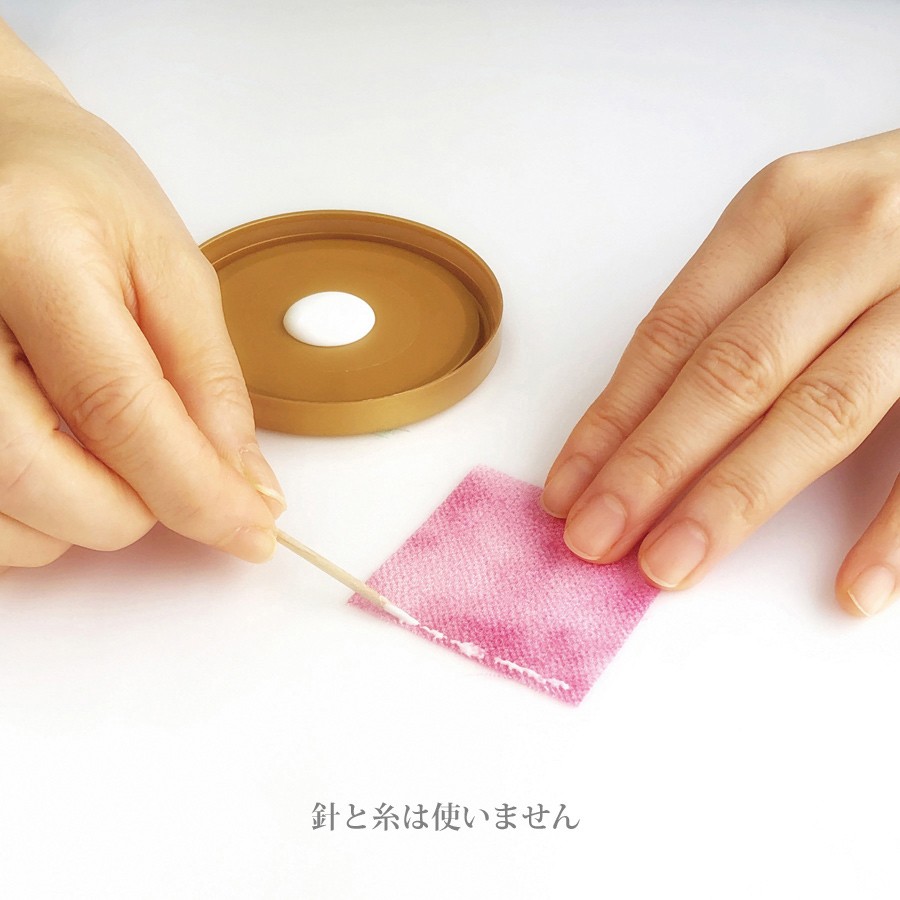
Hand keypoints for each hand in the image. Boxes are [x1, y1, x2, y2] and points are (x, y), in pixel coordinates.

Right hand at [0, 76, 283, 571]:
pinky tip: (63, 474)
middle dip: (131, 513)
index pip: (117, 406)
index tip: (250, 529)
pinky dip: (29, 521)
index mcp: (28, 254)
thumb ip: (207, 378)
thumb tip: (245, 485)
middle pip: (37, 475)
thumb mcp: (168, 264)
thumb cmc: (76, 193)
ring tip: (115, 464)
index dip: (194, 487)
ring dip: (75, 524)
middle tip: (177, 487)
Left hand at [542, 129, 899, 616]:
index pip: (672, 333)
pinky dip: (897, 526)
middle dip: (653, 465)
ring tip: (674, 564)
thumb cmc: (880, 217)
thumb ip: (730, 312)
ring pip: (822, 409)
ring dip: (737, 497)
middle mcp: (850, 240)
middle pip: (731, 371)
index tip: (567, 493)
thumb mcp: (796, 230)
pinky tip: (853, 586)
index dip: (612, 420)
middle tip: (596, 540)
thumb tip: (631, 431)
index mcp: (780, 209)